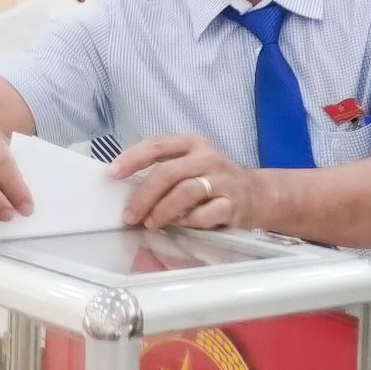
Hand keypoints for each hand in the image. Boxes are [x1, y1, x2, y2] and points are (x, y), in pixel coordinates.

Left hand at [111, 134, 262, 230]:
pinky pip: (207, 213)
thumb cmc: (213, 180)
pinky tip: (183, 226)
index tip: (112, 173)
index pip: (157, 145)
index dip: (132, 158)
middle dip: (144, 196)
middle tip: (130, 215)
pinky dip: (190, 221)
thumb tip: (125, 189)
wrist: (258, 195)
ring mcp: (222, 180)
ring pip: (185, 192)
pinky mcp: (233, 204)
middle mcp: (207, 158)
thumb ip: (164, 172)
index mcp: (192, 143)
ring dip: (163, 211)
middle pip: (168, 172)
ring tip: (151, 223)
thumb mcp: (190, 165)